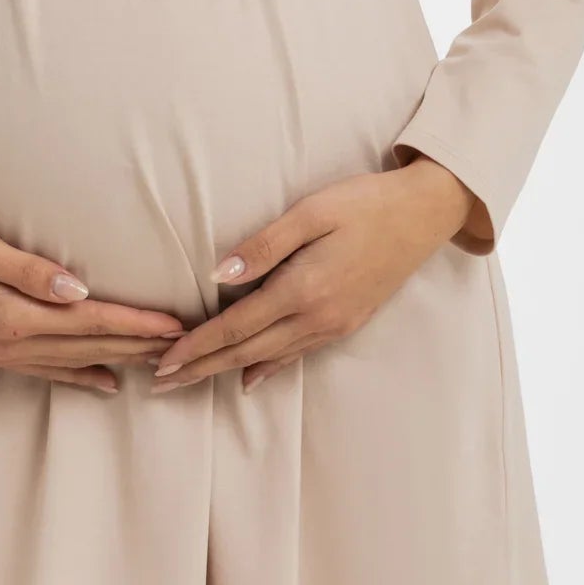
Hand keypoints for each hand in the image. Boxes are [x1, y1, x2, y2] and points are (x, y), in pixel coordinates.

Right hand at [0, 205, 186, 393]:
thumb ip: (26, 270)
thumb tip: (75, 289)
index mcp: (13, 316)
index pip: (92, 322)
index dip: (137, 323)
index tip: (177, 324)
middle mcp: (13, 344)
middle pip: (93, 347)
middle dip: (143, 346)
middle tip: (191, 346)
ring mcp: (5, 354)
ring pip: (78, 362)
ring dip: (123, 360)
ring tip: (165, 360)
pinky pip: (52, 372)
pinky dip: (85, 377)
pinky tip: (110, 381)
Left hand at [148, 156, 479, 395]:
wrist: (423, 214)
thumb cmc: (364, 203)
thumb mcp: (311, 212)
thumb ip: (263, 246)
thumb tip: (218, 275)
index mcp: (303, 290)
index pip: (236, 326)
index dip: (196, 345)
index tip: (162, 360)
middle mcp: (318, 318)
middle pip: (246, 351)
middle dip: (200, 368)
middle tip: (160, 382)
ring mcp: (334, 325)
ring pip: (268, 357)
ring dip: (225, 370)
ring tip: (190, 379)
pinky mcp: (346, 323)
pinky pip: (296, 354)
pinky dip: (266, 368)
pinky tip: (249, 379)